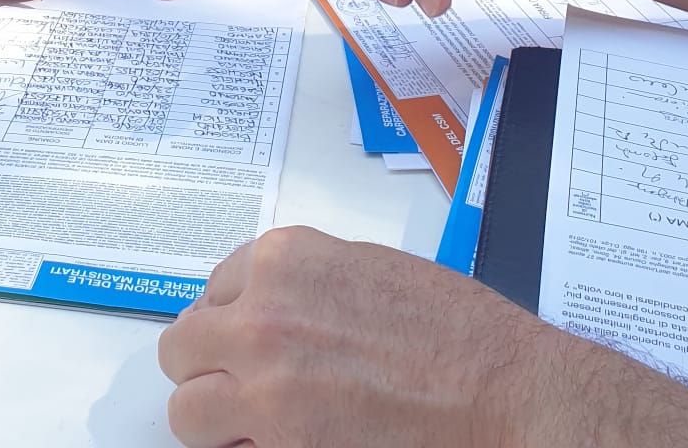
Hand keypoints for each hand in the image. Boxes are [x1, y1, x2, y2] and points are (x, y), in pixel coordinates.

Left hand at [159, 227, 545, 447]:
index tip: (247, 342)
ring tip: (255, 425)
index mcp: (284, 260)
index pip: (213, 290)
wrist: (505, 391)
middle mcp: (262, 315)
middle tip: (242, 386)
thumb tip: (268, 313)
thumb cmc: (458, 334)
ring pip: (187, 408)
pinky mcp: (280, 444)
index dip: (232, 322)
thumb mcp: (365, 271)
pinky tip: (284, 441)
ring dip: (215, 416)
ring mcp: (265, 384)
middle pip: (182, 347)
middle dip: (209, 367)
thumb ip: (301, 287)